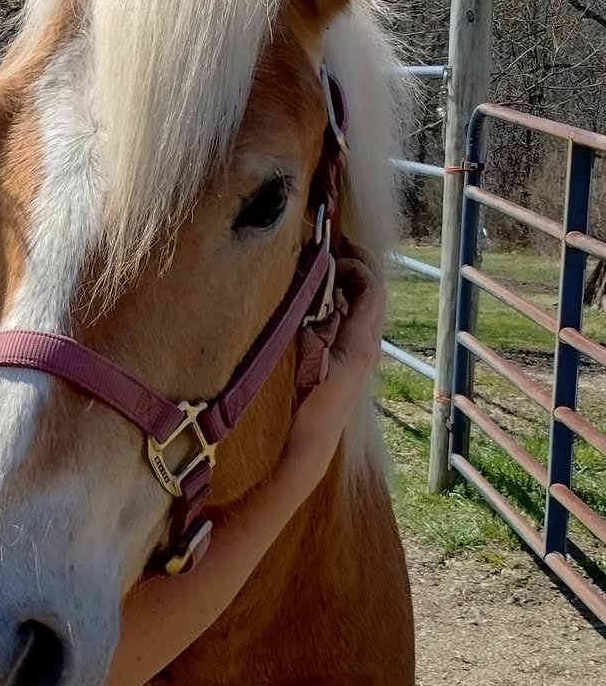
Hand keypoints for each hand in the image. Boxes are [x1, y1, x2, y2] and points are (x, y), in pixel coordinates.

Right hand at [280, 251, 384, 484]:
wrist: (316, 440)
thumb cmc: (310, 404)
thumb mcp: (309, 359)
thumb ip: (315, 323)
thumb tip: (318, 289)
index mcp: (361, 341)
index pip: (371, 288)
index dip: (355, 264)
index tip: (330, 256)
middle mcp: (370, 343)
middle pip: (376, 292)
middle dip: (360, 264)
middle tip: (338, 244)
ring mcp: (365, 352)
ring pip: (369, 304)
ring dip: (354, 280)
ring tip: (331, 264)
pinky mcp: (356, 359)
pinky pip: (359, 318)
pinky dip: (347, 298)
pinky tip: (328, 297)